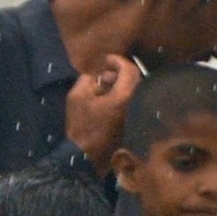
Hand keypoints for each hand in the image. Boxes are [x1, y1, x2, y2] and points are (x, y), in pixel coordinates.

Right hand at [65, 54, 143, 173]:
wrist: (86, 155)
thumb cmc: (81, 125)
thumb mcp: (77, 96)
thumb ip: (88, 78)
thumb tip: (99, 74)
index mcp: (123, 97)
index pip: (130, 70)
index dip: (118, 60)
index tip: (107, 60)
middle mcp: (137, 105)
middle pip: (136, 79)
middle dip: (120, 73)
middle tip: (104, 75)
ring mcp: (139, 115)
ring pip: (137, 92)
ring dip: (122, 86)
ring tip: (104, 88)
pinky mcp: (137, 124)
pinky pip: (136, 103)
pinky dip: (125, 97)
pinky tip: (110, 100)